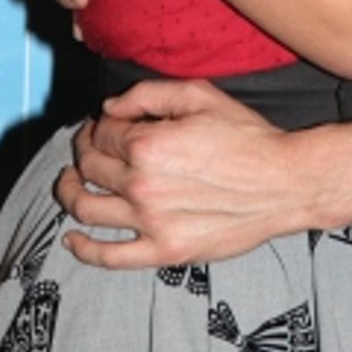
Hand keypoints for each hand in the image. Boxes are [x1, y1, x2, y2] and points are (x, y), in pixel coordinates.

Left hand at [57, 79, 297, 267]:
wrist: (283, 183)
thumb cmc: (247, 137)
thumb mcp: (201, 96)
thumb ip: (149, 94)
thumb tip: (110, 107)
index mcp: (148, 144)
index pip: (102, 134)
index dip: (98, 125)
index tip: (104, 124)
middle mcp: (141, 184)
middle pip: (90, 168)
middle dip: (82, 152)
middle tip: (88, 147)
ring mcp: (150, 222)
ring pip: (87, 209)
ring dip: (69, 194)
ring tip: (69, 184)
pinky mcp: (163, 251)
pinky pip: (108, 256)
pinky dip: (82, 249)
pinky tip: (73, 238)